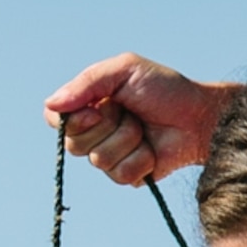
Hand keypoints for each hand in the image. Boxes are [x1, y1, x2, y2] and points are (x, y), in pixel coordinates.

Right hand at [45, 55, 234, 183]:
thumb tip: (50, 104)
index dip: (71, 121)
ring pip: (98, 160)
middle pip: (74, 145)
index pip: (56, 120)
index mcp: (89, 104)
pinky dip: (140, 159)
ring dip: (126, 141)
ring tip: (143, 129)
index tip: (96, 110)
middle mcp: (94, 132)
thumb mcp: (124, 70)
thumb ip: (87, 83)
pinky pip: (120, 175)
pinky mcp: (127, 176)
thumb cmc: (163, 88)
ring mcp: (109, 156)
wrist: (196, 117)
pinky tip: (152, 149)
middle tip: (128, 113)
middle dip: (106, 126)